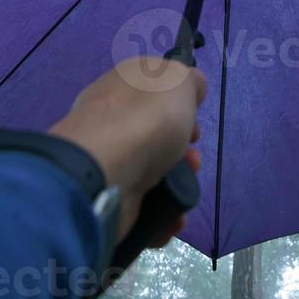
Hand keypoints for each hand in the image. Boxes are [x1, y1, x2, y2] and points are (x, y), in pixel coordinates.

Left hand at [47, 57, 204, 247]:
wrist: (104, 174)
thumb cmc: (147, 120)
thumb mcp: (178, 82)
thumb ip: (187, 81)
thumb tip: (189, 87)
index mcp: (121, 85)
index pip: (151, 90)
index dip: (177, 104)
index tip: (194, 118)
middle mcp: (109, 120)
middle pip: (154, 134)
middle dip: (182, 150)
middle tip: (192, 160)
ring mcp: (106, 160)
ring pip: (150, 172)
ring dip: (176, 185)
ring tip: (184, 194)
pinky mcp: (104, 197)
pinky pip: (140, 205)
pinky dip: (160, 213)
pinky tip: (172, 218)